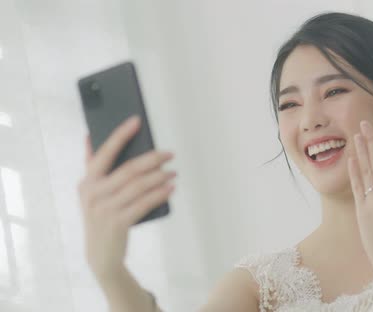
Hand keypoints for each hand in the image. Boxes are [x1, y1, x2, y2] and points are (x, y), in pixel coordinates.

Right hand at [77, 115, 176, 280]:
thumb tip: (90, 136)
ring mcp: (105, 209)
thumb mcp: (92, 192)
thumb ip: (92, 166)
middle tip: (169, 153)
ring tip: (173, 172)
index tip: (136, 120)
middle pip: (128, 170)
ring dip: (160, 177)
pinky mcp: (118, 223)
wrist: (101, 255)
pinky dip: (159, 194)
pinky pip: (144, 204)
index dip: (120, 135)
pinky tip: (170, 189)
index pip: (104, 153)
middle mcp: (93, 194)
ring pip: (138, 186)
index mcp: (87, 182)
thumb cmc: (101, 216)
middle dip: (152, 159)